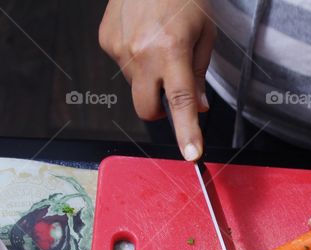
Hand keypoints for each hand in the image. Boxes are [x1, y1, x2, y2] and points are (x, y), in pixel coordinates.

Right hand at [99, 0, 215, 159]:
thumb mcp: (205, 34)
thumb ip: (199, 75)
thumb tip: (198, 108)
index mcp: (172, 50)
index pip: (181, 102)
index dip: (187, 131)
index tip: (192, 153)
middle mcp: (142, 52)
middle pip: (147, 109)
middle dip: (160, 110)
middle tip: (172, 90)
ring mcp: (119, 48)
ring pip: (135, 86)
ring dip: (148, 77)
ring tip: (158, 43)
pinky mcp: (106, 41)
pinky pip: (123, 66)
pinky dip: (135, 59)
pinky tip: (143, 35)